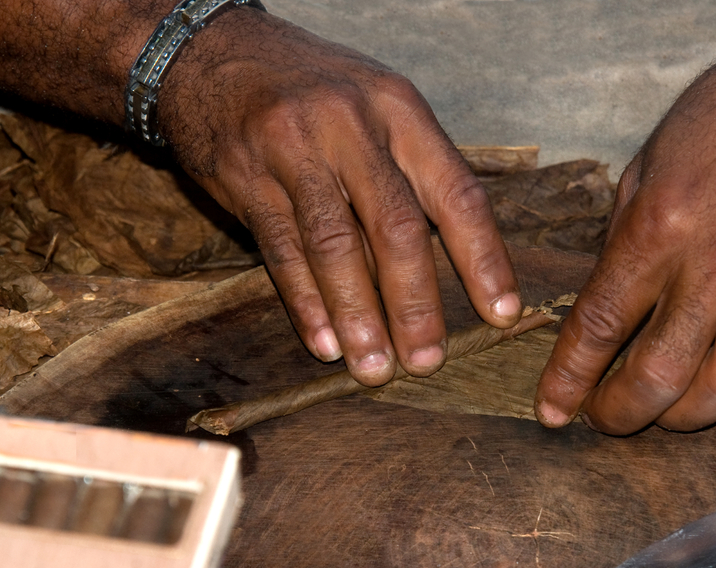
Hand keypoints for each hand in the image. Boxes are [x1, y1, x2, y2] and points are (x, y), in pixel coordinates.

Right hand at [157, 9, 521, 384]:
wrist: (213, 51)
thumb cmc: (315, 91)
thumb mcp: (376, 107)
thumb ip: (413, 173)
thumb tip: (457, 263)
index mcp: (399, 110)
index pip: (456, 193)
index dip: (483, 259)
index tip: (501, 314)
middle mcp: (351, 126)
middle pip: (396, 227)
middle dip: (415, 304)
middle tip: (427, 361)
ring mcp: (293, 149)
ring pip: (335, 247)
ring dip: (358, 316)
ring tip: (374, 367)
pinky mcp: (245, 176)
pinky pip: (282, 250)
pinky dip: (306, 303)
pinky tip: (324, 342)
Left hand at [535, 0, 715, 433]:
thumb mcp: (647, 166)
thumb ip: (623, 241)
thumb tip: (604, 307)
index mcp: (660, 228)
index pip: (601, 325)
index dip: (569, 378)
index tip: (551, 410)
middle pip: (660, 375)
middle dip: (620, 414)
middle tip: (604, 419)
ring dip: (684, 416)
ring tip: (663, 411)